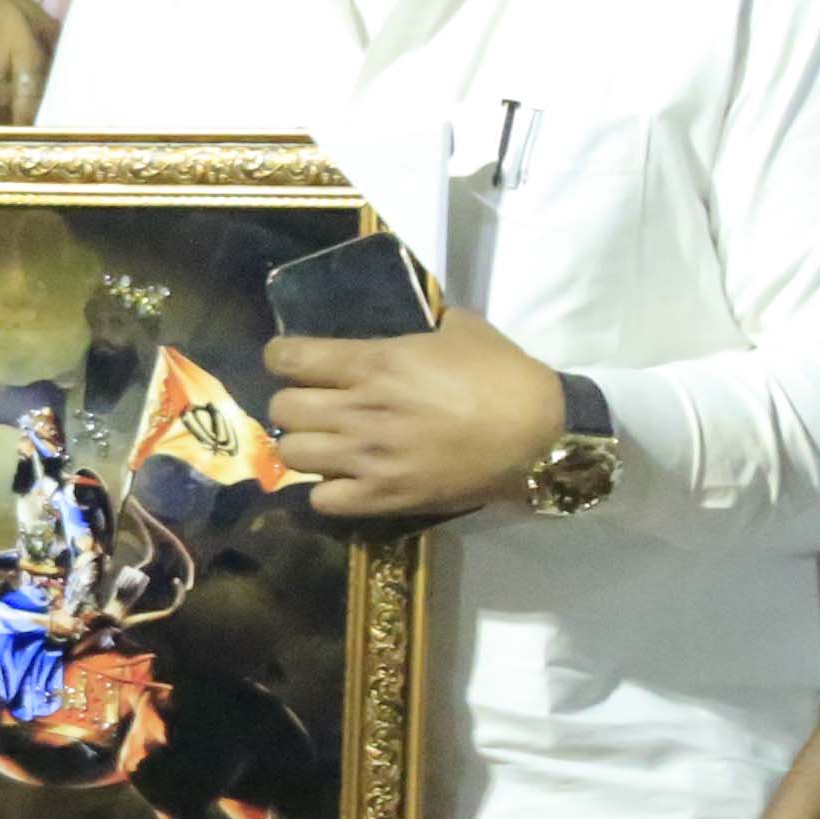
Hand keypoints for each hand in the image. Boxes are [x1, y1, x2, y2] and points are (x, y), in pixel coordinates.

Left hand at [264, 308, 565, 523]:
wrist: (539, 434)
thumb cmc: (503, 375)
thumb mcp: (462, 328)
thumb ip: (425, 324)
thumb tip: (422, 319)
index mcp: (372, 364)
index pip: (289, 357)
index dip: (283, 358)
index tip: (293, 361)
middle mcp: (359, 410)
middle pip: (281, 410)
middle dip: (291, 404)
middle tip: (314, 406)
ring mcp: (368, 457)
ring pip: (292, 454)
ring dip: (304, 447)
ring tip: (326, 444)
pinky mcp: (385, 497)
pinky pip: (323, 499)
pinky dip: (326, 491)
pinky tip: (344, 480)